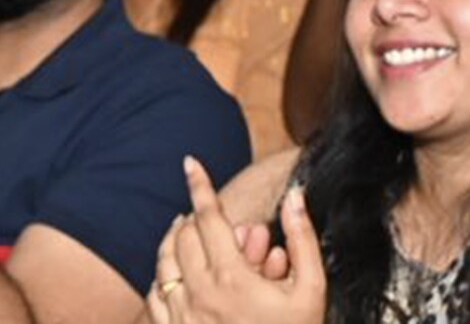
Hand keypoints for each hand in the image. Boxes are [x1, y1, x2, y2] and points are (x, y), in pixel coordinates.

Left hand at [148, 157, 325, 323]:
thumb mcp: (312, 292)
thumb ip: (303, 239)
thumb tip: (295, 197)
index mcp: (232, 278)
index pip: (209, 218)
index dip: (200, 185)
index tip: (190, 162)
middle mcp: (200, 294)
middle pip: (183, 236)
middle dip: (195, 217)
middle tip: (205, 211)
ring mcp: (183, 316)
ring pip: (164, 264)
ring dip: (174, 242)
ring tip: (184, 231)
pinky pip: (156, 296)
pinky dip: (163, 277)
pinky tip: (173, 274)